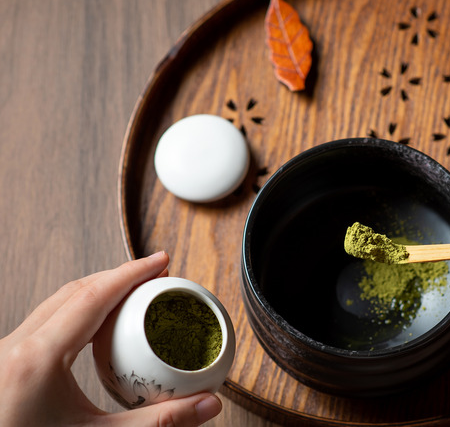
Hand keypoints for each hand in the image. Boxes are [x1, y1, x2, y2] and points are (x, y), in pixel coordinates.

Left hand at [0, 251, 222, 425]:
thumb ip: (157, 422)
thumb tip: (208, 406)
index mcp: (37, 359)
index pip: (92, 298)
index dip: (131, 273)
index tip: (160, 261)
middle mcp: (14, 349)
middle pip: (74, 292)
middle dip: (118, 277)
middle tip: (155, 275)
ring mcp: (4, 354)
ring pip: (54, 304)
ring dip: (96, 292)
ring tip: (132, 295)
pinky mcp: (3, 364)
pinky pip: (42, 323)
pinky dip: (76, 312)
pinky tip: (97, 326)